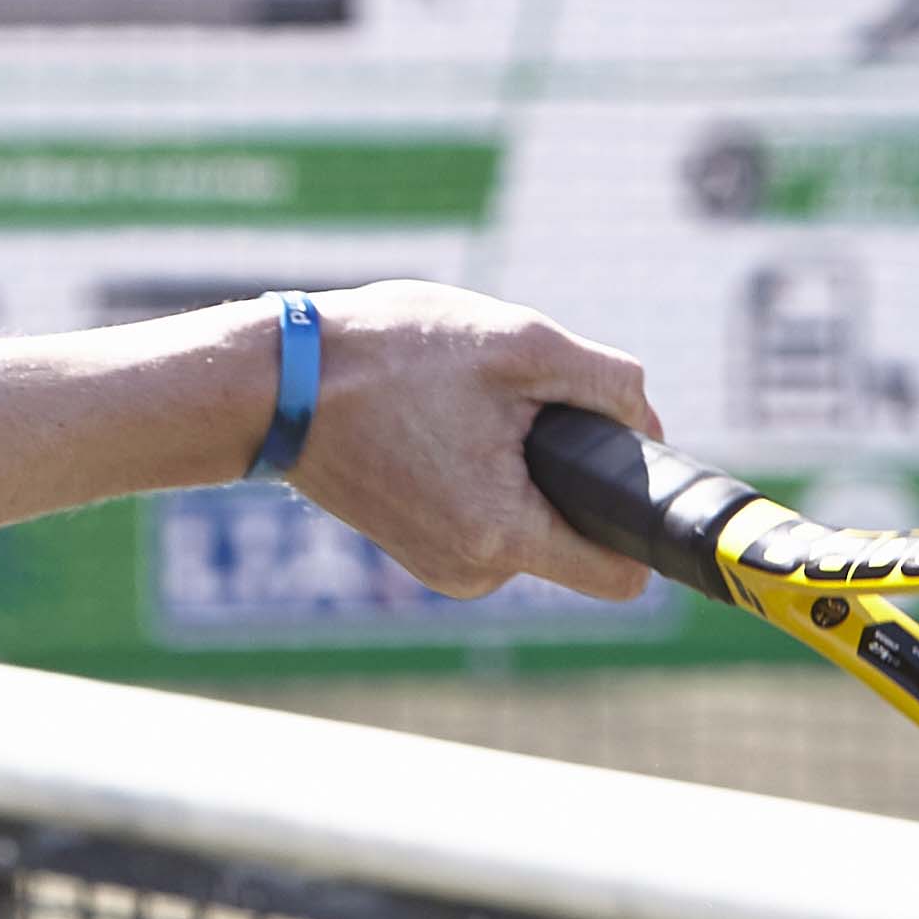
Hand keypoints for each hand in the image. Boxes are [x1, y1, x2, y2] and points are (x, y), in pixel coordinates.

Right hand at [276, 283, 663, 605]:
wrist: (272, 380)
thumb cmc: (390, 356)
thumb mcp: (519, 343)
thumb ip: (607, 384)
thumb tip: (646, 425)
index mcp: (502, 538)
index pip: (618, 576)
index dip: (637, 520)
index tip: (621, 465)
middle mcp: (471, 573)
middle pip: (570, 533)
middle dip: (563, 470)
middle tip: (511, 405)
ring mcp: (436, 565)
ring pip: (524, 520)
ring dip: (517, 465)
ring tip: (459, 408)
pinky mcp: (411, 545)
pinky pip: (482, 516)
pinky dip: (478, 472)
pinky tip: (435, 424)